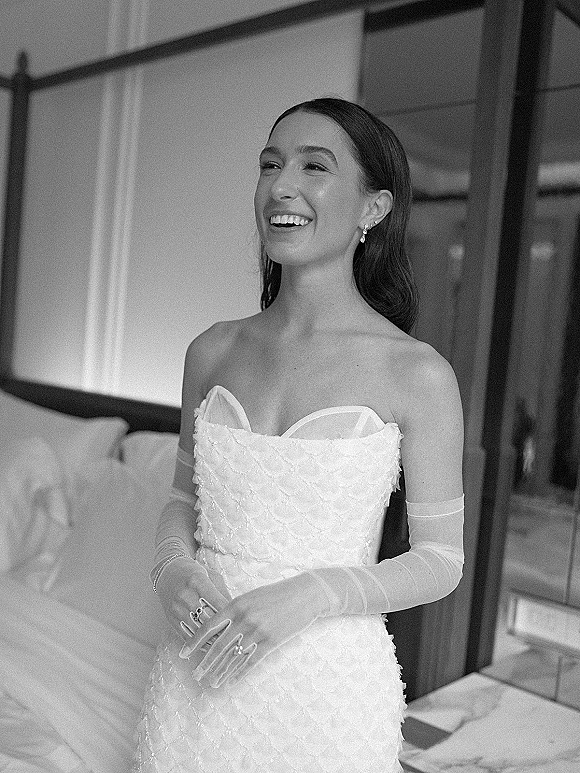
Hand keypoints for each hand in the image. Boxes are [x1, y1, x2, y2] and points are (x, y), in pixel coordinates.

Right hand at [154, 556, 231, 666]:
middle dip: (224, 632)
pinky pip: (187, 636)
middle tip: (239, 642)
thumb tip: (238, 613)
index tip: (244, 626)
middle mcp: (185, 595)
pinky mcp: (171, 619)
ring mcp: (176, 608)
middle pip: (208, 619)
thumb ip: (223, 594)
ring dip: (213, 642)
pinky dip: (200, 645)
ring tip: (228, 649)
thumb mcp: (211, 576)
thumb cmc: (195, 573)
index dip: (232, 616)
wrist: (168, 572)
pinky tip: (211, 649)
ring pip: (198, 631)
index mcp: (198, 581)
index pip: (218, 603)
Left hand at [180, 572, 326, 687]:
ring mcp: (258, 631)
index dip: (194, 642)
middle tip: (195, 674)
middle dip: (205, 662)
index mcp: (237, 604)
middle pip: (218, 645)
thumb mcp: (252, 596)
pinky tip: (232, 681)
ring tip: (211, 682)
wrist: (304, 594)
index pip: (209, 626)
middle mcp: (244, 619)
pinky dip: (240, 673)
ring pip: (234, 656)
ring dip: (221, 671)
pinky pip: (252, 661)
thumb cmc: (277, 594)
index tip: (183, 654)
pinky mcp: (271, 642)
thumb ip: (234, 609)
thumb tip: (216, 624)